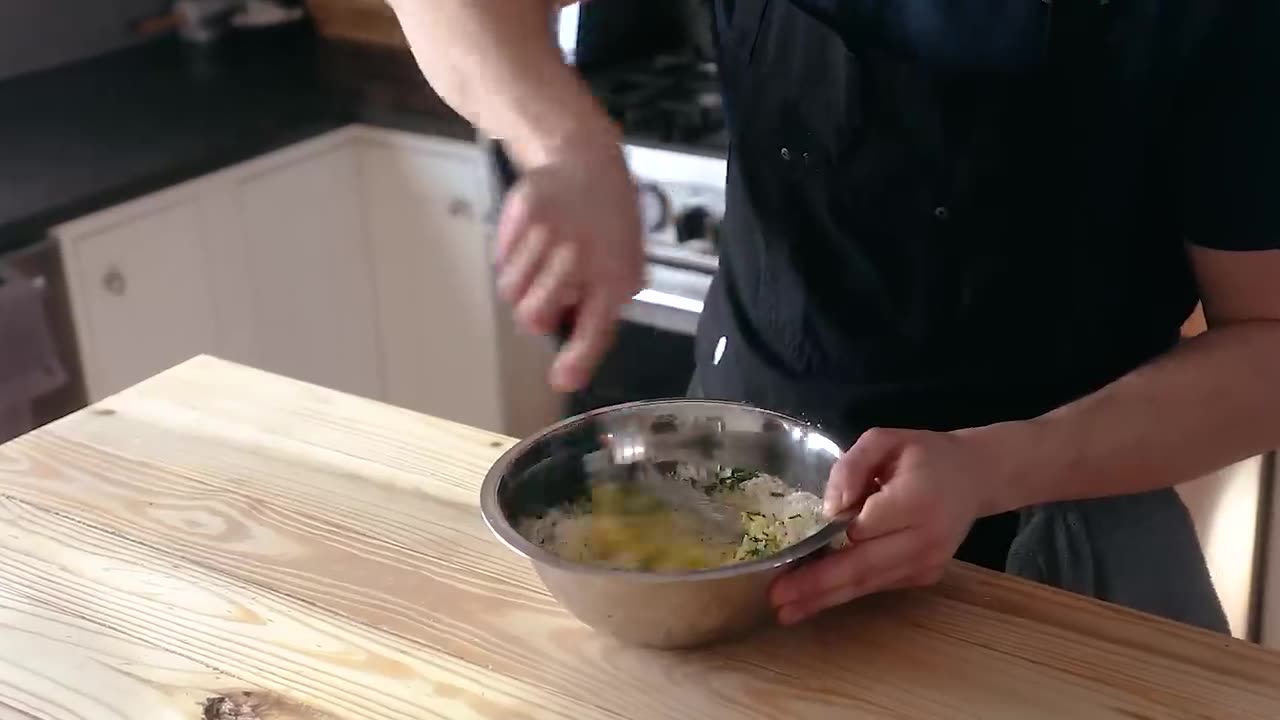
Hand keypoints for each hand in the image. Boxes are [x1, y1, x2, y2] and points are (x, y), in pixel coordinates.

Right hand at [495, 138, 643, 391]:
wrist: (587, 161)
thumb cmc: (607, 224)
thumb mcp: (623, 267)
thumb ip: (600, 312)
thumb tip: (570, 369)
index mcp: (615, 275)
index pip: (595, 327)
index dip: (577, 359)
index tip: (561, 379)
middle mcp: (583, 256)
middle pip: (533, 316)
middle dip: (536, 314)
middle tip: (547, 297)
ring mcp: (551, 232)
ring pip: (510, 290)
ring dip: (522, 286)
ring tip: (542, 264)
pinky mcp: (525, 212)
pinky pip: (501, 259)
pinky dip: (511, 258)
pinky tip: (533, 240)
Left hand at [769, 425, 1017, 624]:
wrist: (974, 477)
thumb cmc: (923, 455)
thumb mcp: (885, 440)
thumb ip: (852, 465)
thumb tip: (829, 508)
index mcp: (917, 500)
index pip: (865, 527)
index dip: (829, 540)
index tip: (790, 554)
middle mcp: (925, 538)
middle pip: (864, 566)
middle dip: (818, 585)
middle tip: (776, 599)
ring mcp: (928, 562)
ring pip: (869, 583)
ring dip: (826, 598)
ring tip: (786, 610)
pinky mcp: (925, 575)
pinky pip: (878, 585)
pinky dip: (845, 592)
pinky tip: (814, 598)